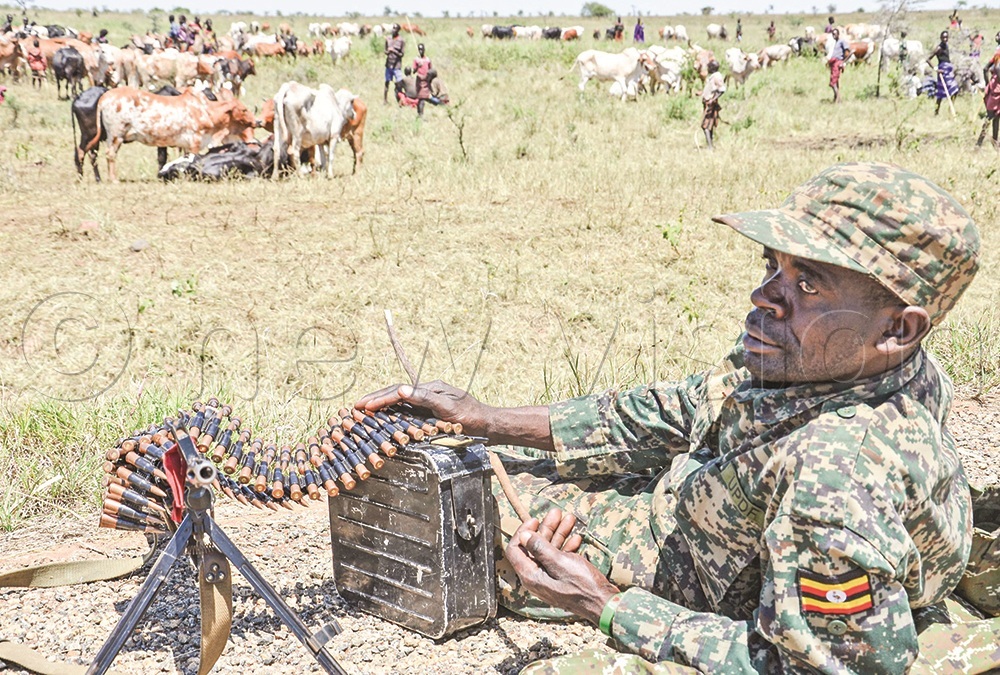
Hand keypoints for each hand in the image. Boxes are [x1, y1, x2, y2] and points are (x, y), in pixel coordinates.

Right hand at [355, 380, 493, 436]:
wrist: (488, 426)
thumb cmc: (472, 417)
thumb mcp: (448, 407)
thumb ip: (425, 397)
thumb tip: (400, 389)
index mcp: (431, 388)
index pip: (400, 391)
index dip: (380, 398)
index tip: (363, 405)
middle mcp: (428, 393)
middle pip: (396, 393)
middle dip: (375, 399)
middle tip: (355, 407)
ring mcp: (429, 403)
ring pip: (400, 402)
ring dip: (381, 406)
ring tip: (363, 411)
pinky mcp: (431, 413)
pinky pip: (407, 412)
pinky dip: (392, 414)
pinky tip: (383, 420)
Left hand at [504, 508, 619, 624]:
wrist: (603, 604)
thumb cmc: (582, 585)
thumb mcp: (560, 562)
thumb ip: (540, 548)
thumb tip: (523, 536)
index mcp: (531, 576)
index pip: (515, 550)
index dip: (523, 532)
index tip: (536, 519)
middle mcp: (537, 578)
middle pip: (534, 547)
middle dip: (546, 528)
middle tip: (557, 512)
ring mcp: (550, 578)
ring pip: (549, 551)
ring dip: (559, 534)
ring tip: (570, 518)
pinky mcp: (562, 579)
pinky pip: (559, 559)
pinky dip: (566, 547)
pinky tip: (576, 538)